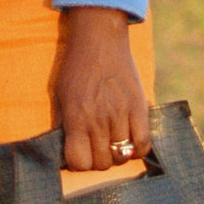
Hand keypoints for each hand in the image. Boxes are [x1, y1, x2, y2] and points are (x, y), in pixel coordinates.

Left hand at [52, 7, 150, 172]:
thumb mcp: (60, 95)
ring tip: (113, 143)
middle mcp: (98, 119)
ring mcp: (121, 114)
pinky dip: (138, 148)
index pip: (79, 162)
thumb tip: (64, 151)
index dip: (79, 163)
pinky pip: (143, 142)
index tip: (79, 155)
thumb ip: (62, 124)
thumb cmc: (76, 67)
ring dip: (117, 154)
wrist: (100, 40)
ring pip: (122, 156)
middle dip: (98, 160)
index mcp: (76, 118)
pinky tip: (131, 141)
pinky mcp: (139, 107)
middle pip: (102, 163)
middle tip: (97, 148)